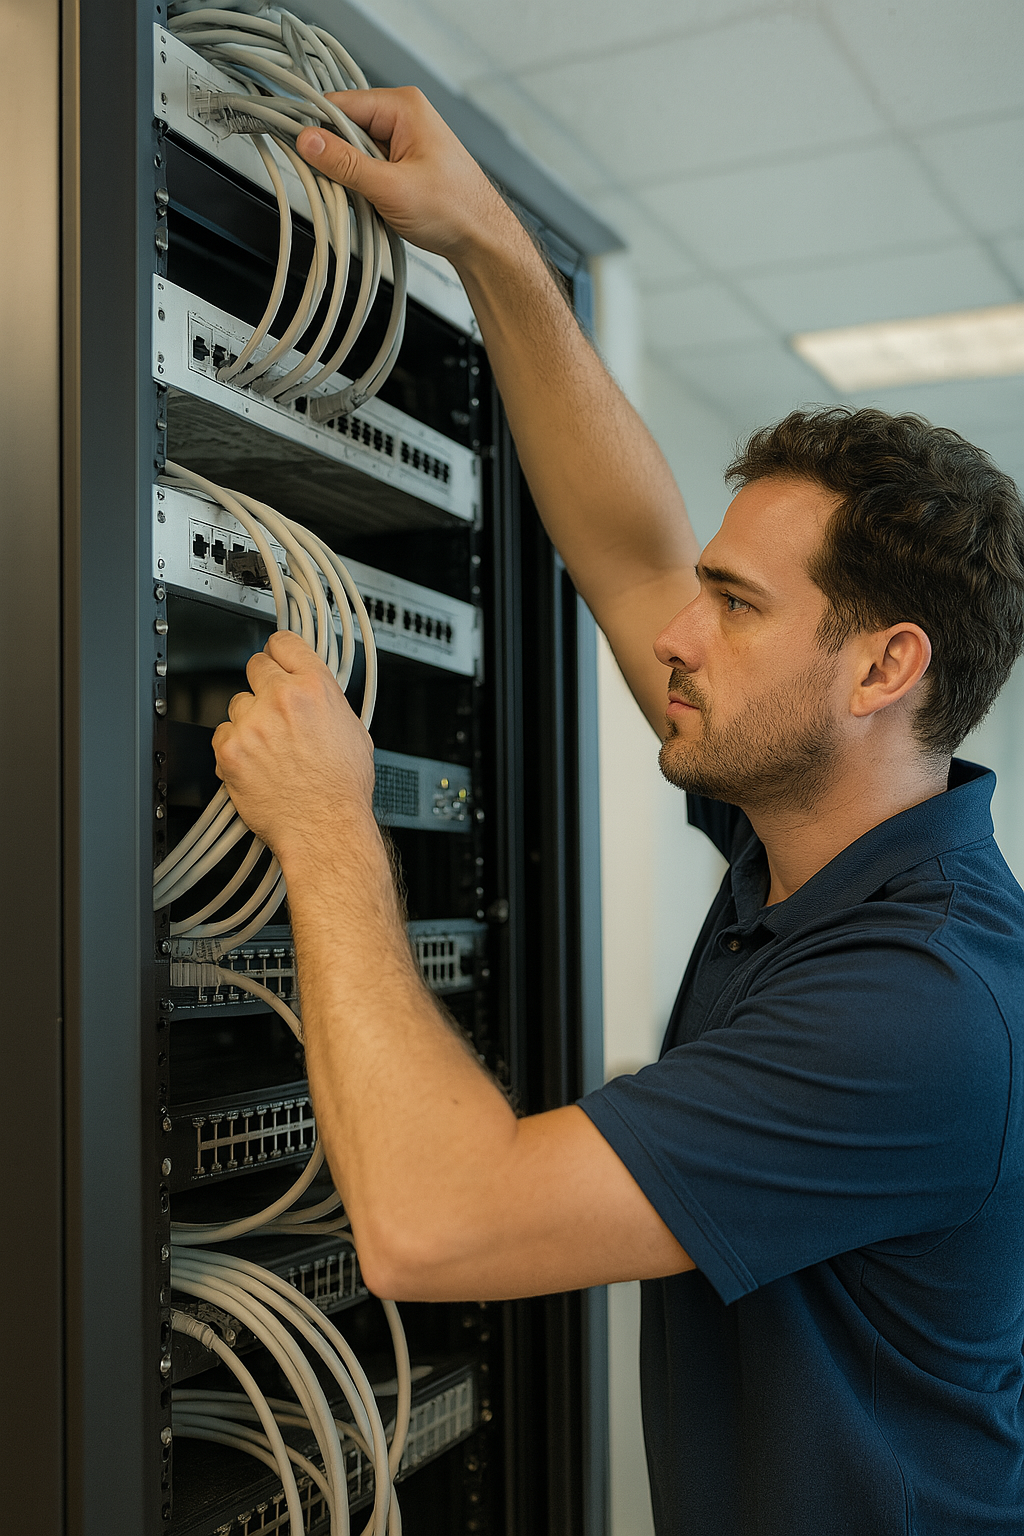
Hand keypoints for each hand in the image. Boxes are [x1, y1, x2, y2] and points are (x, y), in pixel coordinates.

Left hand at [212, 630, 375, 866]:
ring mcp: (253, 723)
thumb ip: (327, 699)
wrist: (325, 827)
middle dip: (263, 685)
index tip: (276, 658)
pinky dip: (234, 748)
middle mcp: (282, 699)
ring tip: (270, 749)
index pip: (283, 642)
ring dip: (248, 721)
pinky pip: (221, 734)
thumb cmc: (342, 788)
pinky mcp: (230, 749)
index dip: (279, 651)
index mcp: (316, 688)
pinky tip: (256, 764)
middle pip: (254, 666)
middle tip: (272, 709)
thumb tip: (315, 687)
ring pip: (237, 703)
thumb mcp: (354, 730)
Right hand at [294, 87, 513, 265]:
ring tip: (368, 200)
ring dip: (352, 178)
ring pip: (356, 152)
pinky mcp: (404, 163)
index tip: (296, 148)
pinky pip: (369, 168)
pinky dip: (365, 187)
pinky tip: (375, 204)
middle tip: (338, 186)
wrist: (483, 239)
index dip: (316, 127)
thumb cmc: (455, 210)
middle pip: (346, 128)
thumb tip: (308, 142)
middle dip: (337, 160)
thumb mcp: (391, 188)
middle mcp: (403, 116)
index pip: (340, 104)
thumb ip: (346, 164)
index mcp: (403, 106)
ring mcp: (404, 140)